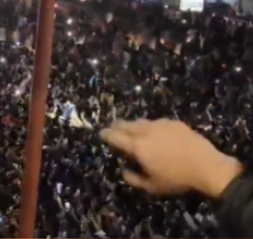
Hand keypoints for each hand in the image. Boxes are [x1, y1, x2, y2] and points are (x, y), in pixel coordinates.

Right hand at [100, 119, 241, 196]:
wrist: (207, 166)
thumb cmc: (177, 178)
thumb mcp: (153, 186)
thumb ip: (134, 179)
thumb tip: (124, 171)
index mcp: (138, 147)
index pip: (116, 137)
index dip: (106, 134)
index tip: (101, 133)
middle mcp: (146, 131)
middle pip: (126, 124)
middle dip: (117, 126)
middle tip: (113, 127)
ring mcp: (160, 124)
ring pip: (141, 121)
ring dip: (134, 125)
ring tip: (133, 130)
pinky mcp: (173, 122)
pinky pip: (157, 122)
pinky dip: (151, 126)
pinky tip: (156, 133)